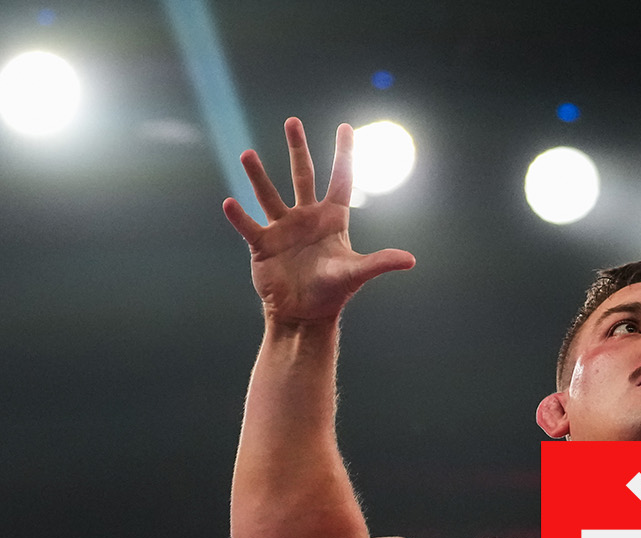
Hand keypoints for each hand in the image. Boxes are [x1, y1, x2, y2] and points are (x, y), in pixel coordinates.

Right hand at [223, 118, 415, 325]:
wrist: (304, 314)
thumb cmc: (332, 292)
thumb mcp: (356, 273)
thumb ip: (380, 262)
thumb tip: (411, 260)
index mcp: (332, 219)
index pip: (340, 180)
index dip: (344, 154)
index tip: (345, 126)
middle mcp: (306, 217)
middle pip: (303, 176)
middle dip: (298, 148)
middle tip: (292, 121)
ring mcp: (283, 229)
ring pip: (269, 195)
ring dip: (258, 176)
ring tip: (247, 154)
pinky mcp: (262, 245)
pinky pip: (248, 226)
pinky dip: (238, 216)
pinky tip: (229, 202)